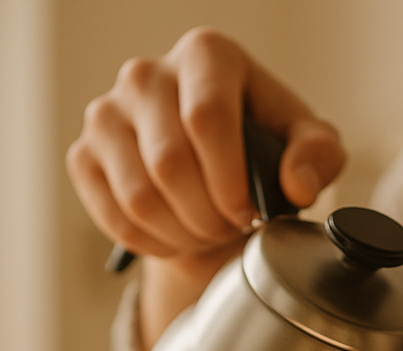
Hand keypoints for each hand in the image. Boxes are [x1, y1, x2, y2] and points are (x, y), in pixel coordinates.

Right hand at [66, 27, 345, 348]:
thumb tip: (296, 183)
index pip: (206, 117)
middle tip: (232, 228)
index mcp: (206, 56)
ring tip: (208, 232)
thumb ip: (319, 155)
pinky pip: (114, 216)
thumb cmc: (265, 151)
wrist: (213, 174)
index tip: (249, 213)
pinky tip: (178, 236)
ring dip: (183, 233)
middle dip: (209, 216)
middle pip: (170, 163)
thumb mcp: (310, 146)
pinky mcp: (84, 155)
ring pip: (139, 196)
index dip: (229, 180)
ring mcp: (107, 113)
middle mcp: (146, 74)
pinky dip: (153, 242)